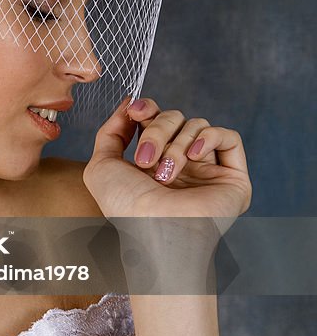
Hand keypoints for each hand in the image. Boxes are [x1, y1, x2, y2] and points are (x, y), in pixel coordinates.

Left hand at [83, 95, 252, 223]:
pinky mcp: (233, 177)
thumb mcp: (102, 166)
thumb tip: (129, 104)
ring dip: (176, 144)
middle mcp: (181, 164)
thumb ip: (111, 132)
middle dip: (157, 131)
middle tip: (145, 159)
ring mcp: (207, 170)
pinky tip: (193, 156)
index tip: (136, 110)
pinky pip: (228, 137)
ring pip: (197, 126)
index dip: (148, 108)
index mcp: (154, 161)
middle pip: (175, 118)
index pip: (157, 118)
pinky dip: (210, 137)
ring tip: (165, 174)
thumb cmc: (126, 207)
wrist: (154, 231)